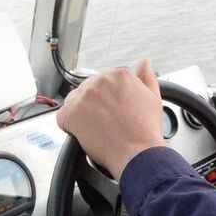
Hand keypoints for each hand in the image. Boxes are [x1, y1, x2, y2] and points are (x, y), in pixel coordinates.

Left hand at [56, 59, 168, 178]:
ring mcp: (84, 96)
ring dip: (82, 114)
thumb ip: (147, 76)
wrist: (137, 153)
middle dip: (95, 105)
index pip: (106, 82)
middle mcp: (100, 81)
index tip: (115, 112)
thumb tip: (145, 62)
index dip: (110, 99)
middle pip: (90, 90)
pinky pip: (63, 117)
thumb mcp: (153, 97)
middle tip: (107, 123)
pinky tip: (86, 134)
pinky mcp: (70, 113)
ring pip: (75, 102)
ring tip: (98, 129)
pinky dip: (70, 126)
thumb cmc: (145, 129)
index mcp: (119, 74)